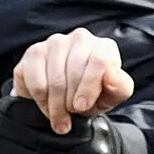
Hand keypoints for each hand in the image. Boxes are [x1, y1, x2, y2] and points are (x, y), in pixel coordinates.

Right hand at [9, 28, 133, 132]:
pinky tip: (46, 103)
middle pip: (74, 72)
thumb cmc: (92, 95)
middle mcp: (80, 39)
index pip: (99, 61)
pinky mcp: (34, 52)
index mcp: (104, 47)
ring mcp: (55, 42)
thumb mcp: (112, 96)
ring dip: (55, 105)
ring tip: (59, 115)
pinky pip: (35, 81)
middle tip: (71, 114)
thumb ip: (119, 86)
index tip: (82, 107)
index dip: (89, 87)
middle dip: (71, 101)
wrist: (66, 98)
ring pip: (54, 79)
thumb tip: (111, 75)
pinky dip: (40, 99)